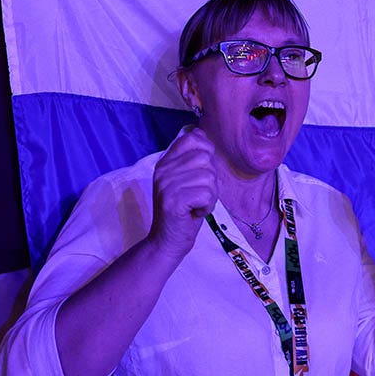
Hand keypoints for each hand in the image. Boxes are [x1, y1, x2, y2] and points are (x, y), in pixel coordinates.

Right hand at [146, 128, 218, 259]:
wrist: (167, 241)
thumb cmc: (184, 210)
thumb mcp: (186, 180)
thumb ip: (192, 158)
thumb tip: (202, 134)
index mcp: (165, 162)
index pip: (191, 138)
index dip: (206, 150)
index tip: (203, 170)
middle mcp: (163, 170)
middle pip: (205, 158)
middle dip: (211, 179)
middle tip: (198, 195)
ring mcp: (167, 185)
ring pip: (209, 177)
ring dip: (211, 195)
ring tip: (197, 204)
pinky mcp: (174, 201)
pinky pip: (207, 194)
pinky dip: (208, 206)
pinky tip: (196, 212)